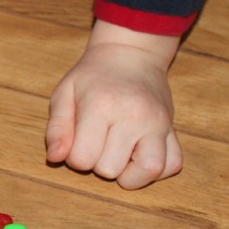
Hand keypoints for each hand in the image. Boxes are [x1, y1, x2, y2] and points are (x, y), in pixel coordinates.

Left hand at [45, 20, 182, 188]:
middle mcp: (133, 116)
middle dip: (97, 164)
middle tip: (98, 143)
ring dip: (129, 174)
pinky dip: (156, 170)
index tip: (78, 139)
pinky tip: (138, 156)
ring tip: (119, 157)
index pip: (82, 159)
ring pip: (149, 170)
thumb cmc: (92, 77)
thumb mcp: (63, 93)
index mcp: (101, 107)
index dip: (74, 157)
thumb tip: (55, 158)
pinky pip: (173, 164)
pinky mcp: (173, 129)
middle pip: (110, 169)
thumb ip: (56, 128)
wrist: (131, 54)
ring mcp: (158, 123)